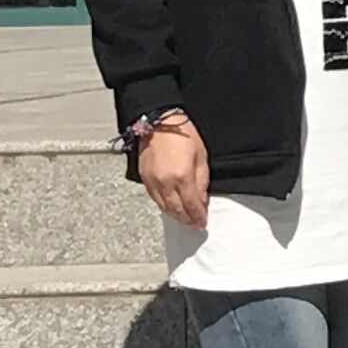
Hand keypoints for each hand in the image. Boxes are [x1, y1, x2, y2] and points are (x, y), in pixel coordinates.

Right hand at [134, 115, 210, 231]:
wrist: (159, 122)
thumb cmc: (184, 135)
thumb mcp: (201, 157)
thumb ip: (202, 182)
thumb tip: (201, 200)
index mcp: (182, 177)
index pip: (191, 205)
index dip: (198, 216)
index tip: (203, 223)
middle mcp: (165, 183)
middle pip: (176, 210)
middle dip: (186, 220)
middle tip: (194, 225)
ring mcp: (152, 182)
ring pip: (164, 206)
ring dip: (175, 215)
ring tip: (184, 219)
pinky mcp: (144, 178)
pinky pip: (154, 198)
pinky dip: (163, 205)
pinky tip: (170, 207)